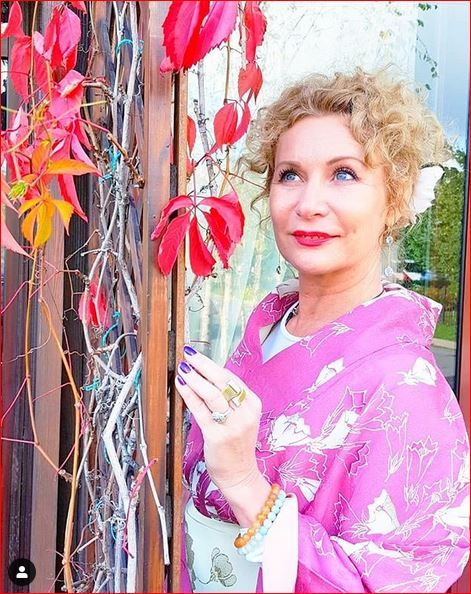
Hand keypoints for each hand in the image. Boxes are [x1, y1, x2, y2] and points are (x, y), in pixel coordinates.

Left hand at [174, 345, 262, 491]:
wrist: (240, 474)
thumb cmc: (237, 444)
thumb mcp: (241, 417)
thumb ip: (229, 399)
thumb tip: (207, 375)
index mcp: (252, 405)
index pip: (231, 378)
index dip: (213, 365)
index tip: (198, 356)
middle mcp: (245, 413)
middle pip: (223, 381)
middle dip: (204, 364)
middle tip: (188, 353)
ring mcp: (232, 425)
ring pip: (212, 394)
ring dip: (195, 378)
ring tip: (183, 368)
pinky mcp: (217, 436)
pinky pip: (201, 410)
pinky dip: (189, 395)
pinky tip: (181, 385)